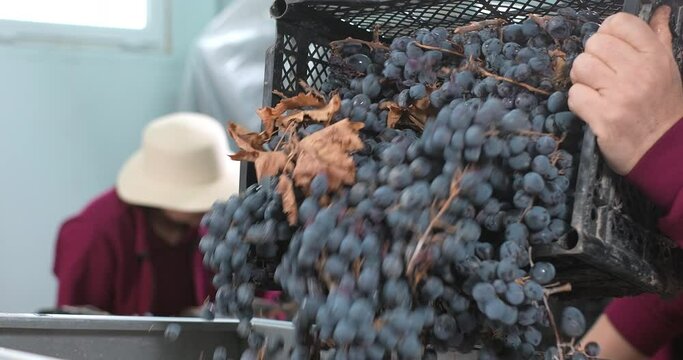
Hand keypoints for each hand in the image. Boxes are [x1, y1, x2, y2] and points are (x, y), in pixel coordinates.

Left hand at [568, 6, 682, 174]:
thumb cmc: (662, 107)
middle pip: (594, 43)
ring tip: (596, 91)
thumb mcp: (668, 69)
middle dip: (592, 59)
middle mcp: (639, 71)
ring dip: (582, 80)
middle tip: (602, 76)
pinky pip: (574, 95)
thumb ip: (659, 38)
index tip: (610, 50)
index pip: (618, 22)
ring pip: (580, 67)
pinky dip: (578, 102)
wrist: (662, 151)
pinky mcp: (603, 116)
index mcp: (655, 56)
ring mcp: (620, 94)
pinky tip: (593, 109)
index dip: (607, 34)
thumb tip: (659, 10)